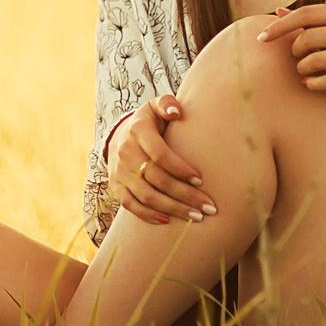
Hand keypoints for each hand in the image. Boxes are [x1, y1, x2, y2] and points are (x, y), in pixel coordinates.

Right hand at [106, 96, 213, 225]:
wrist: (119, 135)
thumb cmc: (149, 122)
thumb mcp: (156, 106)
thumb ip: (167, 104)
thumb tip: (176, 112)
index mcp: (138, 131)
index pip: (160, 154)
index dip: (180, 169)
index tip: (200, 180)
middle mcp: (126, 152)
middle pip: (157, 179)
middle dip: (185, 195)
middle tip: (208, 207)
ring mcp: (120, 172)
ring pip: (146, 196)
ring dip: (172, 209)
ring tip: (196, 217)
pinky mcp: (116, 187)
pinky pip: (130, 205)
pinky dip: (148, 215)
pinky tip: (168, 220)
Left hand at [258, 0, 325, 104]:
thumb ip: (313, 19)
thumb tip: (277, 11)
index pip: (306, 14)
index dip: (281, 26)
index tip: (262, 37)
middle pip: (308, 39)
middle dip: (295, 51)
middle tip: (298, 57)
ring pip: (314, 61)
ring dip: (302, 68)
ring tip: (305, 70)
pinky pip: (325, 81)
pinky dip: (312, 83)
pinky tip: (310, 83)